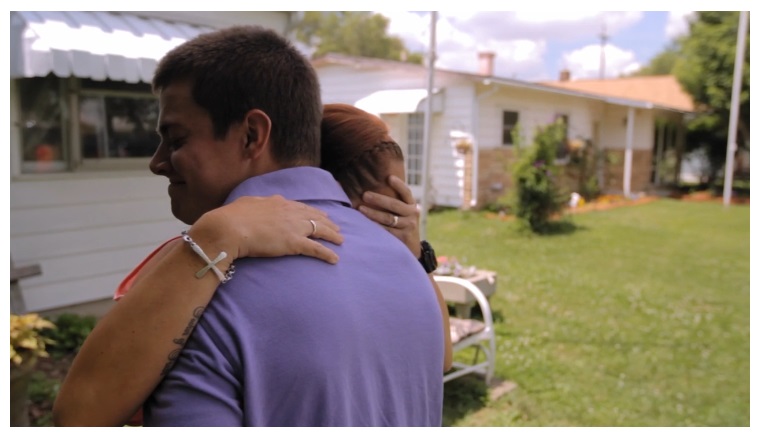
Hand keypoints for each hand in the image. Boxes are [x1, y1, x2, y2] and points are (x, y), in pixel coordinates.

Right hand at [194, 195, 343, 263]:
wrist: (230, 227)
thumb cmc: (232, 216)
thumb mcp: (246, 203)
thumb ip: (257, 203)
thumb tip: (259, 203)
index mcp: (278, 202)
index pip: (301, 207)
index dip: (312, 212)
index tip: (320, 215)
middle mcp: (290, 212)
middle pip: (314, 217)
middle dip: (327, 222)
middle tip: (336, 228)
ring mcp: (293, 227)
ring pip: (319, 230)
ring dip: (332, 235)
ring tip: (340, 240)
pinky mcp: (294, 243)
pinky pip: (316, 248)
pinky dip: (327, 253)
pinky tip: (335, 258)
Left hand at [358, 175, 421, 256]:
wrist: (412, 247)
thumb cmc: (403, 225)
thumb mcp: (404, 212)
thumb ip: (395, 202)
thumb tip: (373, 189)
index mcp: (412, 205)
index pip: (406, 192)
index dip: (399, 185)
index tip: (389, 177)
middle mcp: (412, 214)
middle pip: (394, 204)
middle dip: (378, 199)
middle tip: (365, 195)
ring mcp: (408, 226)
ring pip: (388, 218)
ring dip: (373, 213)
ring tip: (361, 208)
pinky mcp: (403, 237)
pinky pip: (386, 230)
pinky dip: (375, 226)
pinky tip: (365, 223)